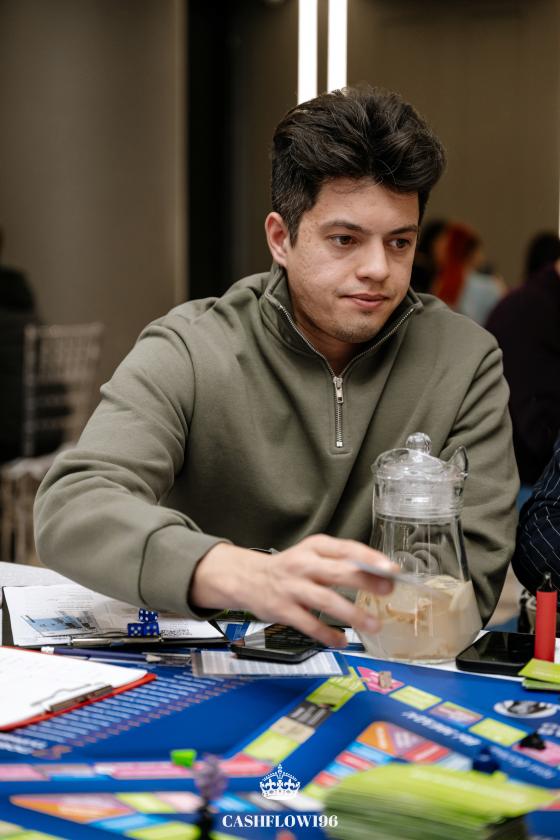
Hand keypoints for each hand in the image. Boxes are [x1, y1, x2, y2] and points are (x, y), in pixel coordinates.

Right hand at [190, 534, 396, 646]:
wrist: (247, 578)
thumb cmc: (290, 567)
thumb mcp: (313, 554)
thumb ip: (341, 562)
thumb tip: (380, 575)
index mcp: (315, 547)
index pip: (346, 548)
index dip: (370, 558)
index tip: (391, 568)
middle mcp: (304, 564)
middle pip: (339, 572)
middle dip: (366, 581)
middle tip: (388, 590)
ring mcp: (292, 587)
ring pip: (326, 600)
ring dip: (352, 614)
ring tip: (372, 624)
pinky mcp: (283, 609)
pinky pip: (309, 624)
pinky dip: (327, 634)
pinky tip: (341, 641)